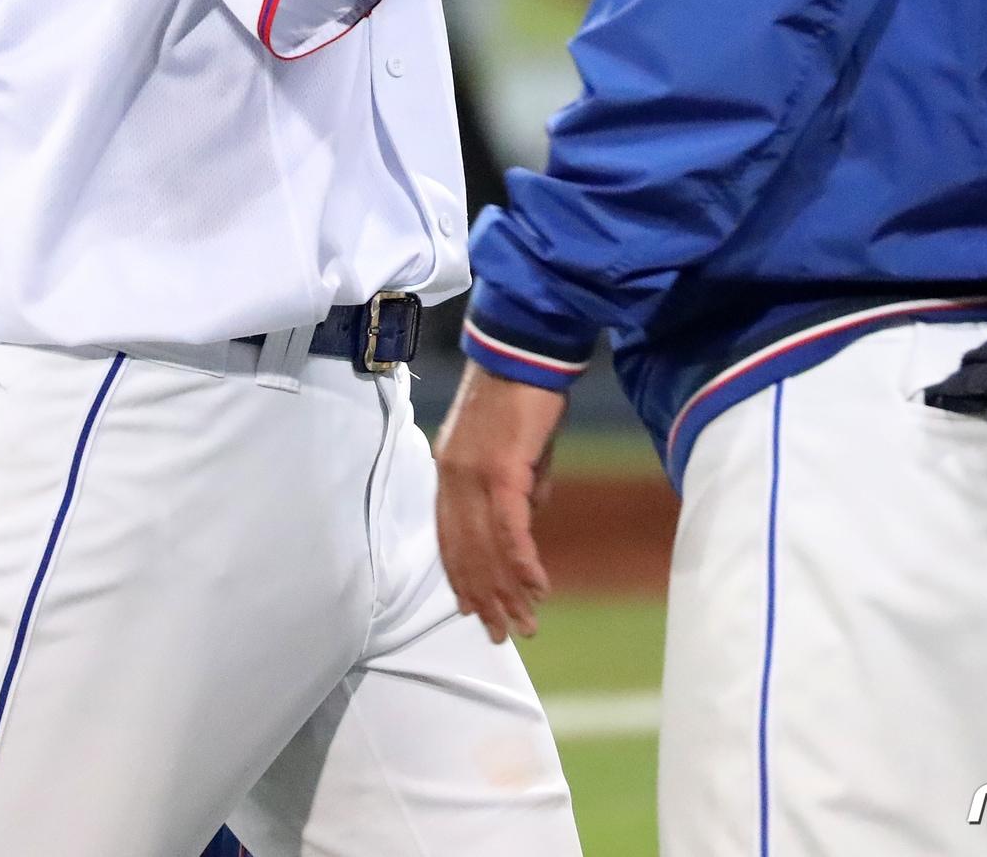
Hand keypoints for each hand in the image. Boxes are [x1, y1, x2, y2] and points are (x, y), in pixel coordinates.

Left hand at [435, 361, 568, 643]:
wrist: (523, 350)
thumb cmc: (523, 392)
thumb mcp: (516, 448)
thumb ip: (519, 486)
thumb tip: (530, 520)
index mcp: (448, 472)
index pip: (449, 539)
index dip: (461, 578)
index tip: (473, 611)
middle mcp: (453, 480)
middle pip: (465, 553)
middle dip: (486, 598)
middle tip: (503, 635)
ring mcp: (473, 477)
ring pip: (486, 550)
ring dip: (507, 592)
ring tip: (524, 626)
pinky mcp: (501, 472)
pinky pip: (509, 531)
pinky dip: (523, 564)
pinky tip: (537, 588)